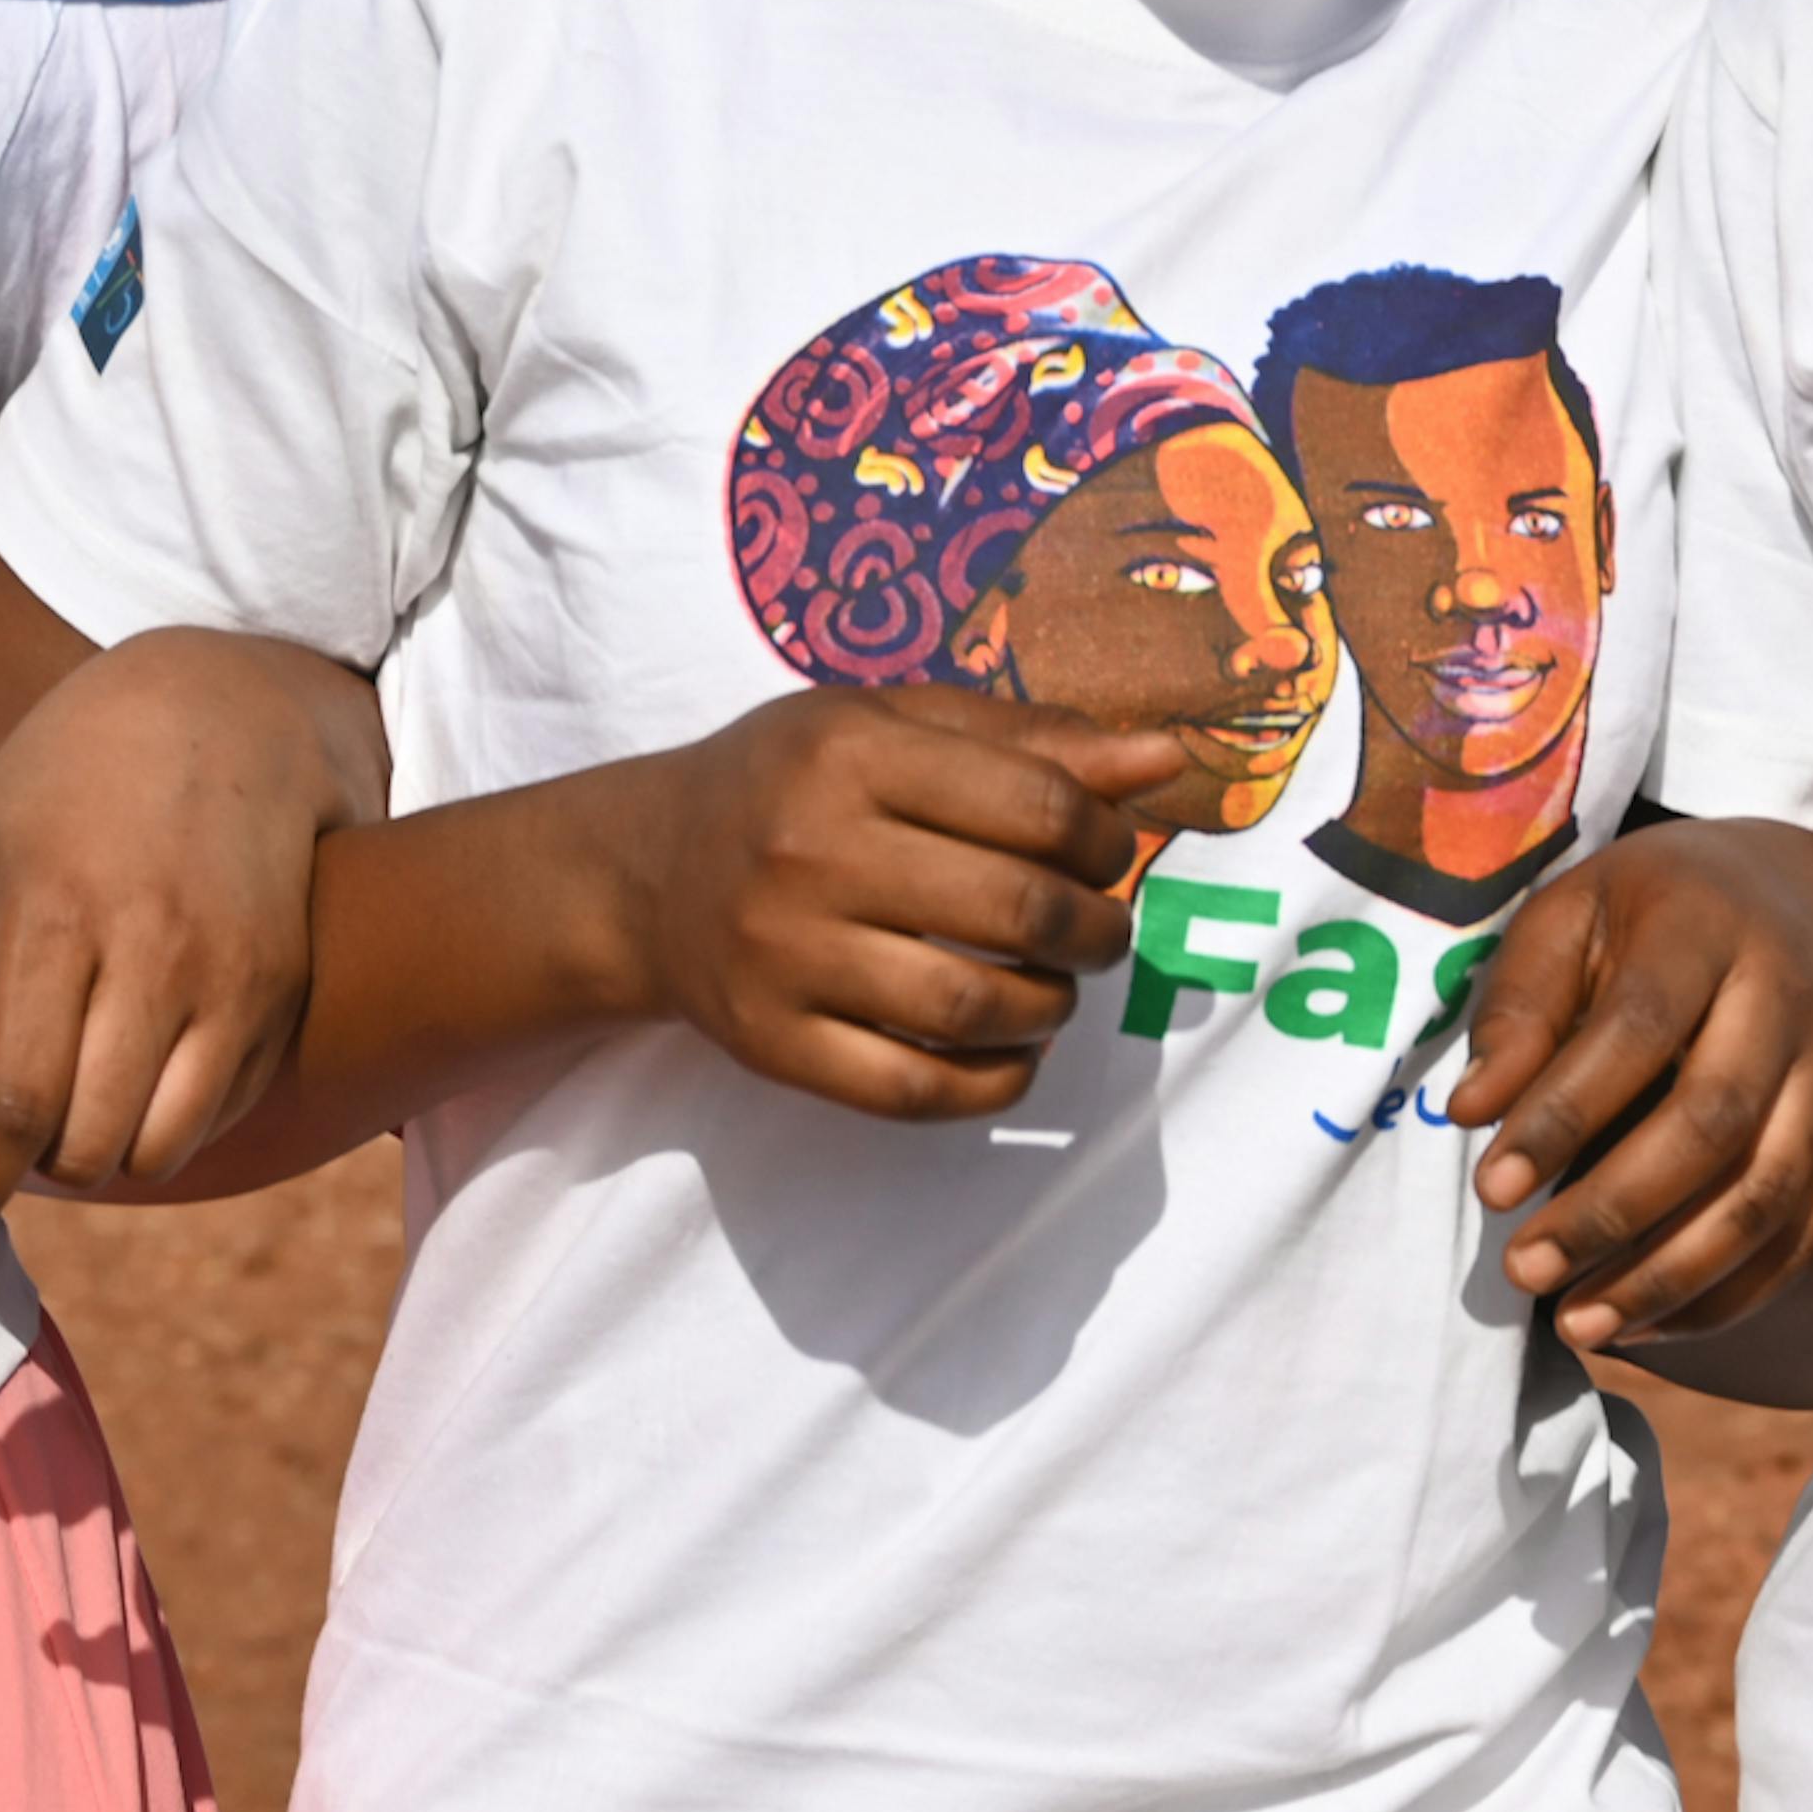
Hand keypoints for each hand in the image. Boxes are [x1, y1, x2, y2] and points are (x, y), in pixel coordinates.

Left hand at [0, 624, 382, 1261]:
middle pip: (88, 1143)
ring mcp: (235, 974)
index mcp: (58, 919)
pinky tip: (141, 1065)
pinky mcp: (283, 986)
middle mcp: (156, 955)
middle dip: (34, 1164)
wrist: (231, 703)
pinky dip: (170, 1120)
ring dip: (105, 1150)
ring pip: (162, 1145)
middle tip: (8, 1125)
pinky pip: (221, 1109)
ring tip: (75, 1098)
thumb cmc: (70, 776)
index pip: (12, 1105)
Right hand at [569, 685, 1188, 1119]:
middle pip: (1020, 910)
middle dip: (1099, 929)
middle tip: (1100, 929)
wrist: (646, 873)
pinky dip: (992, 1083)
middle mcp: (812, 851)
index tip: (1109, 853)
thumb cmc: (793, 782)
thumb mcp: (893, 722)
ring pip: (974, 1007)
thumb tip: (1166, 761)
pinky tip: (1012, 1052)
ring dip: (1052, 1006)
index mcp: (854, 754)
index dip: (1109, 839)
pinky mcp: (770, 1043)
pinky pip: (912, 1088)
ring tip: (1054, 987)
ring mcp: (785, 955)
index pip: (1041, 806)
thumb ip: (1031, 738)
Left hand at [1443, 815, 1812, 1350]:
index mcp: (1706, 927)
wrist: (1793, 893)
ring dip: (1671, 1275)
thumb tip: (1475, 1109)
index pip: (1637, 1029)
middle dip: (1613, 1212)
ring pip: (1767, 1192)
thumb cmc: (1651, 908)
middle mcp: (1783, 1000)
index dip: (1563, 1115)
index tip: (1490, 1187)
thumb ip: (1521, 1005)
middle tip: (1522, 1270)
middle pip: (1712, 1122)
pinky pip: (1800, 1231)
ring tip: (1578, 1323)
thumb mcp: (1571, 913)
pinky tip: (1644, 1325)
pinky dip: (1726, 1294)